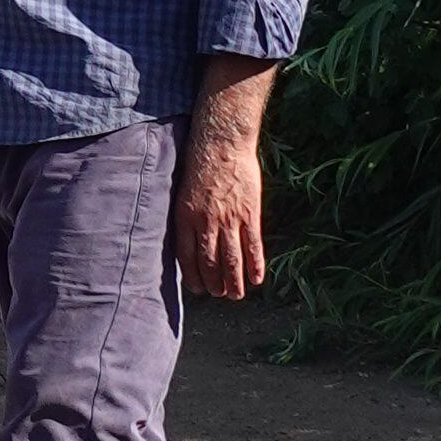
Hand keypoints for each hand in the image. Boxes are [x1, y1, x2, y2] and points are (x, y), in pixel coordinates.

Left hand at [173, 122, 267, 299]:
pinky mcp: (250, 213)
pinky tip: (257, 279)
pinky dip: (255, 265)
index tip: (196, 289)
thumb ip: (187, 216)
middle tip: (218, 295)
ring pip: (231, 259)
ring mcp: (229, 219)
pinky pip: (253, 245)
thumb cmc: (199, 166)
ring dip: (233, 281)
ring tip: (236, 296)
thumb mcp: (183, 192)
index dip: (191, 275)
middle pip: (210, 261)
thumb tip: (189, 240)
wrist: (221, 144)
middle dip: (214, 283)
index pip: (185, 255)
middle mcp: (206, 222)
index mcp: (185, 217)